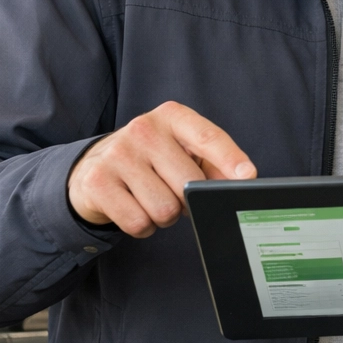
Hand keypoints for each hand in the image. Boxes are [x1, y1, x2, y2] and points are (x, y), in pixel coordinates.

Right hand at [66, 101, 254, 236]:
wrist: (94, 166)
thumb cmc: (151, 159)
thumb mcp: (182, 150)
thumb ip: (214, 163)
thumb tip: (241, 180)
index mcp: (172, 116)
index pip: (207, 136)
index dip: (230, 158)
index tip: (247, 175)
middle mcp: (143, 129)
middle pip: (189, 184)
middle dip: (189, 201)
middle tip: (175, 193)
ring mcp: (118, 154)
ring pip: (165, 209)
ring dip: (165, 216)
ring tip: (152, 198)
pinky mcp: (98, 182)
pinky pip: (138, 223)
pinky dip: (143, 226)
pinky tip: (134, 207)